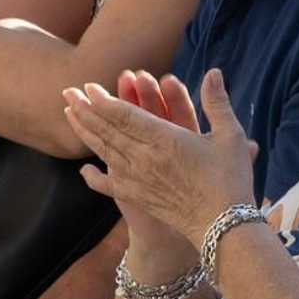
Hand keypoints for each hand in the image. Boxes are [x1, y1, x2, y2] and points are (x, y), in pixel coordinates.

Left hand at [64, 68, 257, 246]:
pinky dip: (94, 178)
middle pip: (106, 129)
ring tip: (69, 115)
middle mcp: (144, 158)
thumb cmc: (231, 179)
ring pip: (103, 151)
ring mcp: (138, 179)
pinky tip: (84, 171)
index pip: (124, 115)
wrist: (223, 226)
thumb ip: (217, 102)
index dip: (104, 100)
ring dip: (84, 132)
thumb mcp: (230, 136)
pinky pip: (109, 185)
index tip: (89, 86)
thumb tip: (214, 72)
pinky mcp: (138, 198)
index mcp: (165, 139)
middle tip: (67, 93)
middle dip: (85, 109)